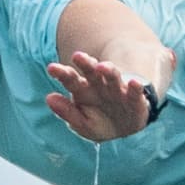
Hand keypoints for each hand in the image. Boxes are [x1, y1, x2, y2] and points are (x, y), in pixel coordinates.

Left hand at [45, 52, 161, 142]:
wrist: (123, 128)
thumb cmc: (98, 122)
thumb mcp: (80, 122)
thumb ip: (66, 111)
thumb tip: (48, 98)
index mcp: (83, 89)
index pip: (71, 78)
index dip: (62, 73)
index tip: (51, 68)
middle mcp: (100, 85)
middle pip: (91, 71)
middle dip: (85, 63)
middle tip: (77, 56)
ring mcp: (117, 89)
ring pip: (113, 76)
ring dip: (108, 70)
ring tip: (102, 67)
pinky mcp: (135, 98)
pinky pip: (135, 92)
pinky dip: (135, 87)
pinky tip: (134, 82)